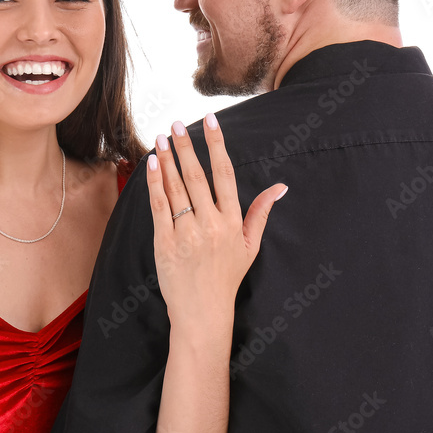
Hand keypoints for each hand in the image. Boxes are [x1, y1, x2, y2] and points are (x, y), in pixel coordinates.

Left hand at [146, 113, 287, 336]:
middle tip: (177, 124)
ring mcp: (187, 233)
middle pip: (196, 176)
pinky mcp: (165, 243)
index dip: (217, 145)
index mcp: (232, 221)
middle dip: (186, 146)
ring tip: (161, 137)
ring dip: (168, 159)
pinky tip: (152, 164)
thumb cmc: (227, 278)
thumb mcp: (250, 246)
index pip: (225, 174)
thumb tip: (280, 187)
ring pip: (176, 188)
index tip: (210, 121)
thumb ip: (261, 213)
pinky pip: (159, 206)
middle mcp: (210, 224)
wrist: (203, 312)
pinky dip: (155, 183)